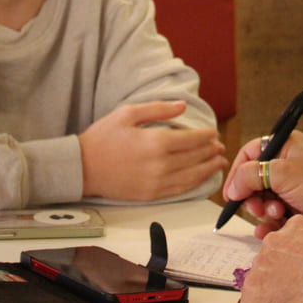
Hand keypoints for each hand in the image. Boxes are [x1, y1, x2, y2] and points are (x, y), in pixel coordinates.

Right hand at [79, 101, 227, 199]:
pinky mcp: (151, 195)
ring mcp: (156, 182)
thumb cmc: (102, 137)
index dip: (206, 136)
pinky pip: (180, 190)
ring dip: (208, 168)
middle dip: (211, 151)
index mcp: (156, 142)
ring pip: (192, 176)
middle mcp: (160, 164)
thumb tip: (183, 107)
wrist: (81, 168)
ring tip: (218, 162)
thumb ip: (158, 109)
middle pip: (195, 157)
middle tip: (220, 146)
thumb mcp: (128, 113)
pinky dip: (195, 184)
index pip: (192, 139)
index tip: (214, 133)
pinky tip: (201, 178)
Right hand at [221, 130, 302, 237]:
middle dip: (252, 196)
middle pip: (251, 181)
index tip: (231, 192)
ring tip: (278, 214)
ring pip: (259, 201)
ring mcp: (288, 189)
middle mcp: (284, 166)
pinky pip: (270, 217)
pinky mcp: (292, 209)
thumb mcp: (283, 173)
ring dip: (264, 210)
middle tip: (258, 207)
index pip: (249, 154)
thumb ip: (250, 176)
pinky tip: (272, 229)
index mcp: (283, 147)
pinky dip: (268, 224)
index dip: (237, 173)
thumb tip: (232, 188)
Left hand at [238, 214, 302, 302]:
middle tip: (300, 291)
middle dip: (280, 277)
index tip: (301, 274)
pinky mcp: (252, 296)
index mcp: (293, 227)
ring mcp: (259, 268)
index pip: (283, 243)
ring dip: (272, 294)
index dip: (293, 263)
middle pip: (269, 262)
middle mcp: (271, 242)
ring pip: (259, 282)